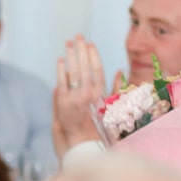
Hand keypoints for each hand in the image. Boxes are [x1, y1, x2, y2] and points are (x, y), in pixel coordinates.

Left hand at [52, 35, 122, 156]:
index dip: (93, 55)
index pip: (97, 69)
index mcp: (101, 94)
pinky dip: (61, 70)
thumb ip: (115, 89)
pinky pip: (61, 83)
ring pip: (73, 72)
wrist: (82, 143)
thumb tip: (119, 71)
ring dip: (71, 55)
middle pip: (84, 67)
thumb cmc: (99, 126)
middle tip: (77, 36)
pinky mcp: (62, 103)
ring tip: (68, 43)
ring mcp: (74, 98)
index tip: (90, 43)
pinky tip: (61, 59)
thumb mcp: (111, 107)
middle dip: (80, 50)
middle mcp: (88, 94)